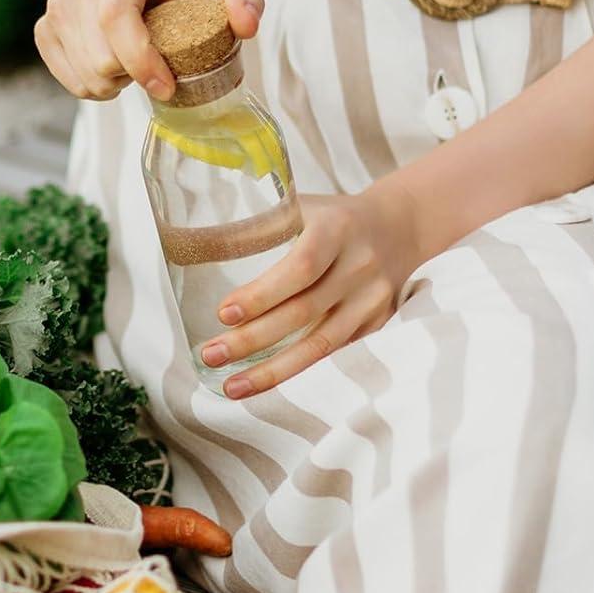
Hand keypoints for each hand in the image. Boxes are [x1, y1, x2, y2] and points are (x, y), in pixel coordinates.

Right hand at [34, 0, 263, 100]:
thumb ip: (239, 2)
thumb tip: (248, 24)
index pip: (117, 16)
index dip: (141, 59)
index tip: (167, 87)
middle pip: (104, 59)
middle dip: (135, 76)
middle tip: (154, 66)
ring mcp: (55, 7)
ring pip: (87, 77)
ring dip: (117, 85)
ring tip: (132, 66)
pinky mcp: (43, 30)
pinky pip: (72, 83)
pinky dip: (95, 88)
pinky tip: (111, 69)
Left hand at [200, 181, 426, 396]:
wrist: (401, 225)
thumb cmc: (333, 217)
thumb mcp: (301, 206)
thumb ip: (257, 226)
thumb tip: (192, 246)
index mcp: (337, 230)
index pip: (301, 267)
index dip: (263, 294)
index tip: (224, 313)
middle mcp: (359, 266)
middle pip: (304, 311)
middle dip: (254, 339)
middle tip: (211, 355)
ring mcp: (373, 300)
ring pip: (321, 345)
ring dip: (274, 371)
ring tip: (231, 386)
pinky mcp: (378, 324)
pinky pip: (334, 355)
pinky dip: (298, 372)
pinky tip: (266, 384)